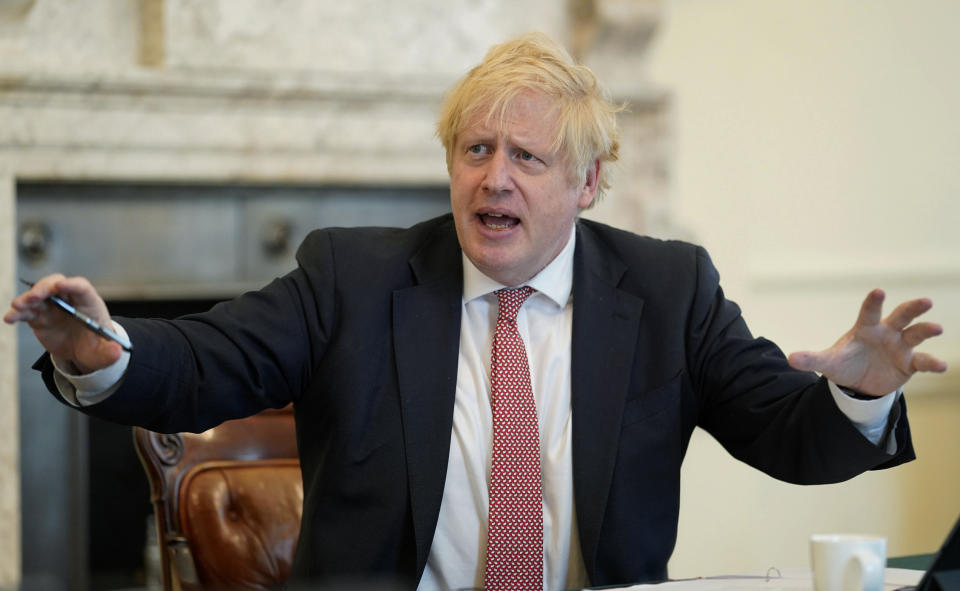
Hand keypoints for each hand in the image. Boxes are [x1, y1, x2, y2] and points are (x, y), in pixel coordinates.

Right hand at [4, 274, 121, 372]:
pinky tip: (10, 318)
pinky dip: (17, 314)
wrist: (83, 352)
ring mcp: (53, 308)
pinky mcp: (39, 317)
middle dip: (45, 287)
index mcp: (89, 304)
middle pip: (56, 284)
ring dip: (27, 298)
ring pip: (38, 296)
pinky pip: (27, 312)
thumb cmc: (97, 345)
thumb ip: (110, 353)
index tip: (61, 286)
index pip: (81, 288)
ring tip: (18, 306)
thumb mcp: (105, 352)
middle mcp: (69, 301)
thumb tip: (116, 353)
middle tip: (35, 296)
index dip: (72, 285)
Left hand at [788, 289, 946, 395]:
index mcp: (865, 328)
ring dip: (926, 330)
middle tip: (926, 301)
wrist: (859, 382)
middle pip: (902, 316)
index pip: (870, 311)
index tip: (879, 291)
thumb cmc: (845, 363)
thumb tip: (790, 359)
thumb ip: (812, 359)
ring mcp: (900, 346)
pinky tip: (942, 366)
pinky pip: (923, 361)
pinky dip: (932, 363)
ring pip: (916, 334)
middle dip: (913, 308)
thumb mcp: (828, 363)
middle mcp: (887, 332)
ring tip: (937, 328)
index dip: (874, 302)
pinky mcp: (910, 363)